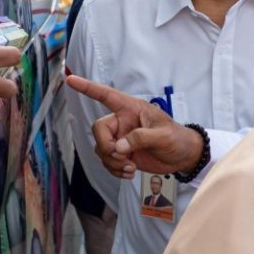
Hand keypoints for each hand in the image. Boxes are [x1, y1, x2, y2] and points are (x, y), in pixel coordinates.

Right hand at [65, 75, 203, 179]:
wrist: (183, 157)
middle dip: (106, 147)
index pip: (106, 95)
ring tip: (131, 168)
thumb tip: (119, 147)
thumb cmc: (177, 138)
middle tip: (122, 158)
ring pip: (101, 149)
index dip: (88, 88)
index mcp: (131, 109)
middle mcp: (122, 122)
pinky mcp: (122, 154)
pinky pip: (107, 162)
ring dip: (112, 162)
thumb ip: (140, 138)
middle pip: (98, 130)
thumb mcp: (163, 135)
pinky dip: (115, 170)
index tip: (70, 79)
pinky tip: (130, 173)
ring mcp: (121, 138)